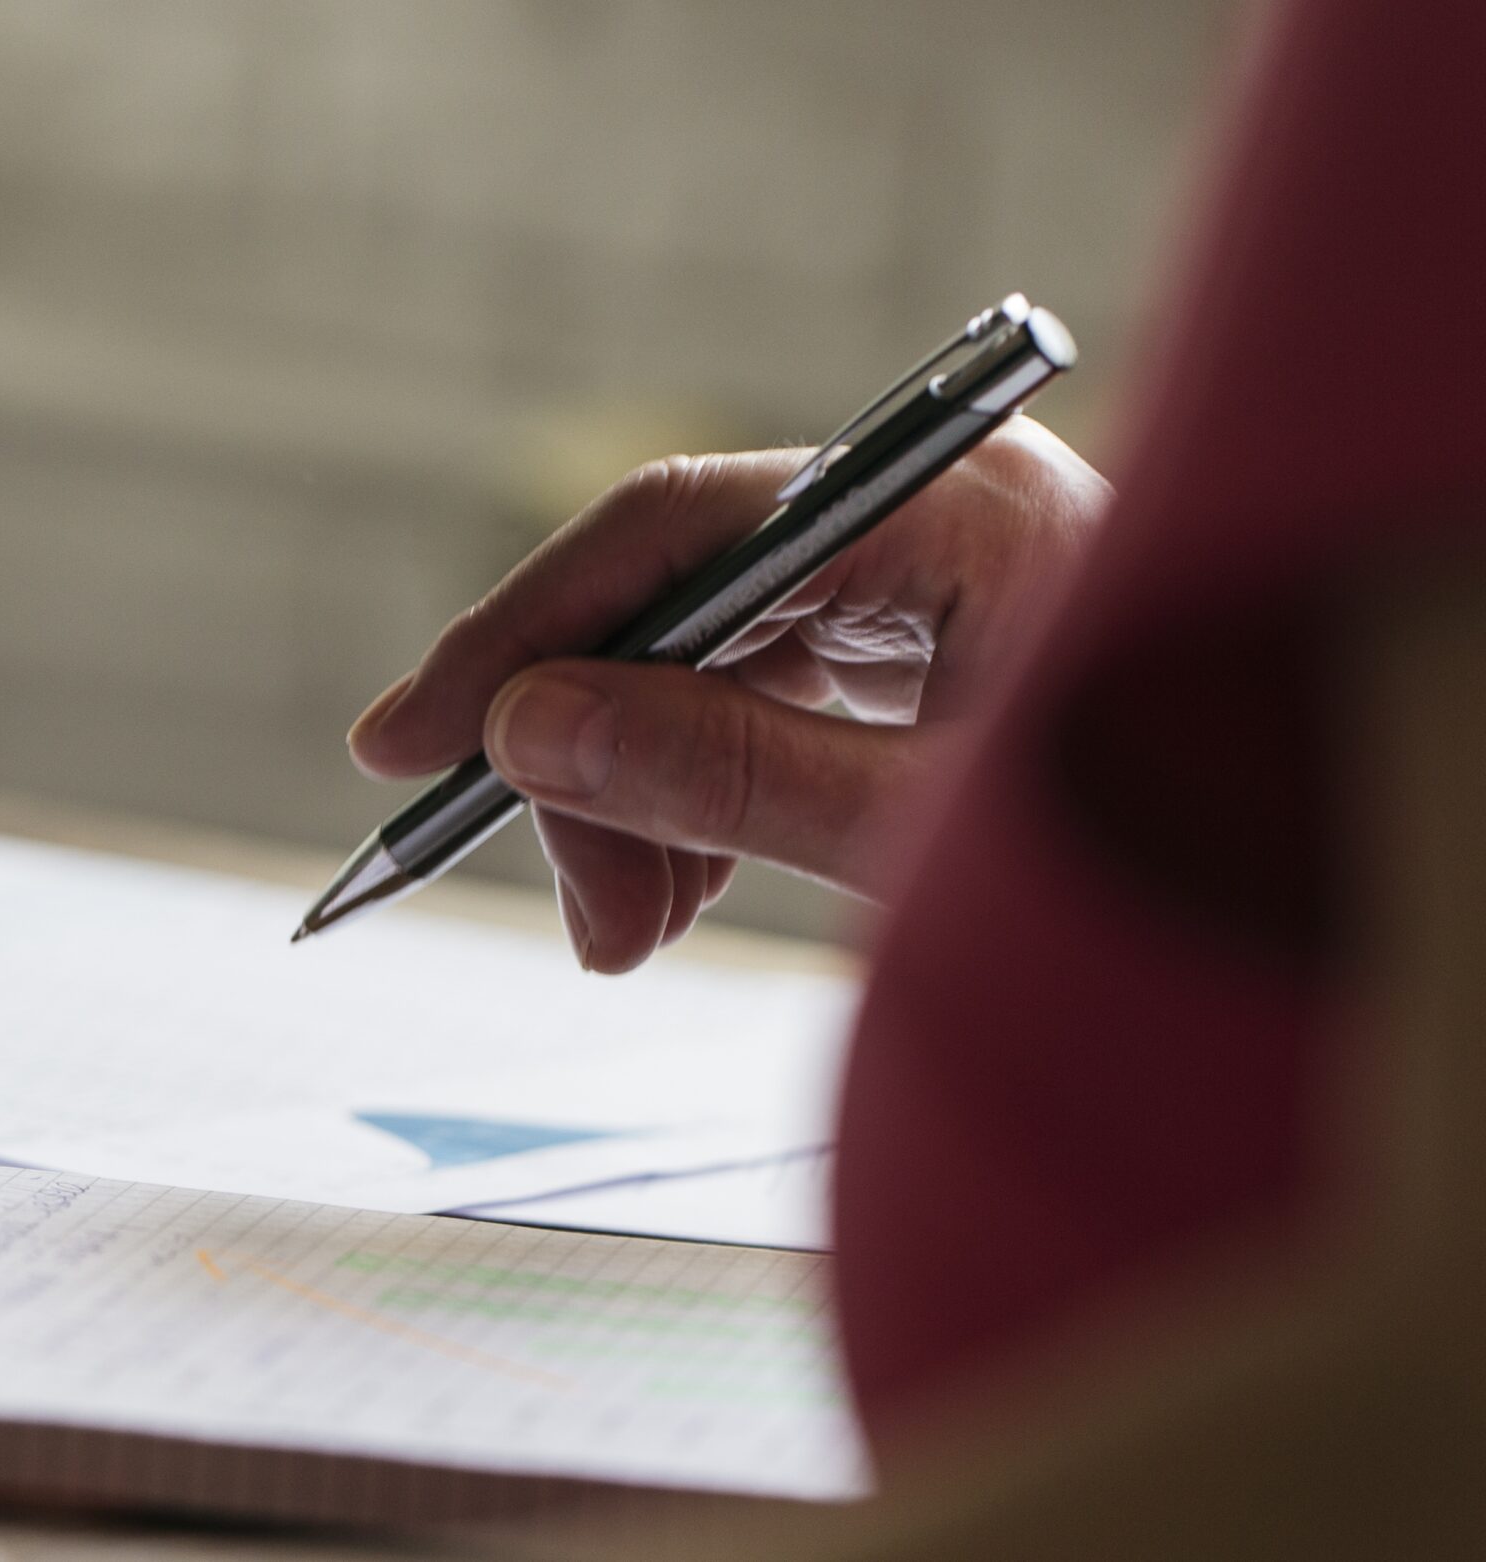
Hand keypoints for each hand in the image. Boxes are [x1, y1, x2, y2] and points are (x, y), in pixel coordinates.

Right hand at [348, 419, 1108, 971]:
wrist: (1306, 903)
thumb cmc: (1167, 855)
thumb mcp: (925, 833)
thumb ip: (722, 775)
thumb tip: (526, 730)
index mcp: (951, 508)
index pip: (677, 526)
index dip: (522, 630)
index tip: (409, 741)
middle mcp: (921, 519)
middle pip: (672, 606)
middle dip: (591, 761)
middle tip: (577, 918)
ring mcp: (914, 582)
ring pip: (696, 667)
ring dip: (635, 801)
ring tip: (626, 933)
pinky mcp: (905, 651)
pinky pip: (749, 706)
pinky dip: (693, 803)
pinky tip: (672, 891)